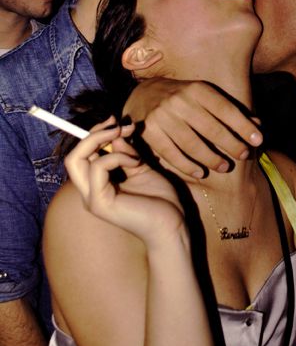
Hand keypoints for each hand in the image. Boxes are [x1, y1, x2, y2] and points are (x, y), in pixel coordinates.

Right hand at [64, 119, 185, 248]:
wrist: (172, 225)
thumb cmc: (160, 200)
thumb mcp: (141, 168)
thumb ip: (126, 152)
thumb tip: (115, 133)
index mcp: (97, 186)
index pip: (82, 155)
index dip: (95, 134)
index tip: (116, 120)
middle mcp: (89, 193)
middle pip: (72, 156)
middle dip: (93, 134)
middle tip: (117, 125)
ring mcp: (92, 199)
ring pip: (75, 160)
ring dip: (103, 141)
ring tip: (129, 142)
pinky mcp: (100, 203)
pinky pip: (98, 168)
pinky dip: (116, 157)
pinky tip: (136, 162)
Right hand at [124, 79, 262, 178]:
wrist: (143, 95)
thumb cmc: (184, 99)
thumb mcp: (206, 97)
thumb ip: (230, 111)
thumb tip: (258, 125)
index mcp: (197, 89)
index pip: (226, 110)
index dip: (243, 126)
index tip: (258, 140)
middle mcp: (180, 101)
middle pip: (211, 128)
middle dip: (232, 144)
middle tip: (244, 156)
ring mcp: (163, 117)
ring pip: (192, 144)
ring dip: (212, 158)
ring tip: (224, 166)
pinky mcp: (150, 132)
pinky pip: (172, 154)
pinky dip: (188, 165)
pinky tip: (201, 172)